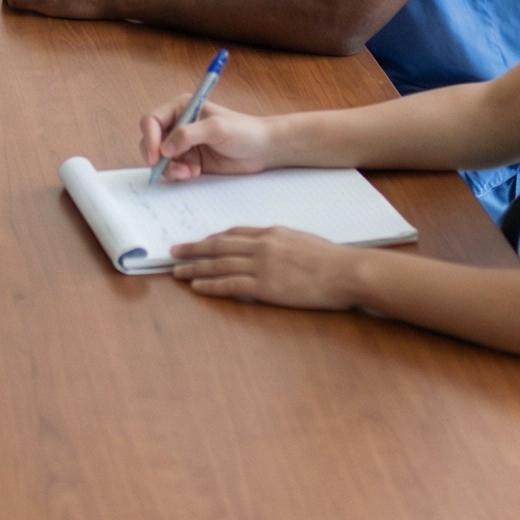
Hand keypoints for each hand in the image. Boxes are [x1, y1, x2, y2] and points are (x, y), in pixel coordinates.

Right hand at [141, 97, 274, 180]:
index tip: (156, 156)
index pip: (152, 121)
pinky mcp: (190, 161)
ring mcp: (183, 144)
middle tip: (171, 168)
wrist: (262, 149)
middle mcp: (179, 124)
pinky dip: (178, 174)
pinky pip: (173, 169)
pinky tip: (194, 173)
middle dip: (157, 157)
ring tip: (188, 172)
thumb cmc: (243, 131)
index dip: (150, 138)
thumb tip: (165, 149)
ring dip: (169, 168)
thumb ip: (188, 135)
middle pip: (151, 141)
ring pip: (160, 159)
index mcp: (182, 108)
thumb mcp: (216, 128)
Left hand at [170, 226, 362, 308]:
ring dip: (195, 267)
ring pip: (219, 264)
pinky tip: (197, 286)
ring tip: (177, 271)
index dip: (213, 239)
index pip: (234, 233)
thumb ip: (281, 244)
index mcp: (271, 232)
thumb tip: (269, 250)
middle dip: (194, 249)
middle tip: (174, 251)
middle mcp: (262, 245)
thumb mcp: (302, 241)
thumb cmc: (331, 259)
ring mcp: (262, 265)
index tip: (200, 243)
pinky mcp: (265, 286)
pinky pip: (230, 284)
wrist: (345, 271)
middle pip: (219, 245)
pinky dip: (210, 285)